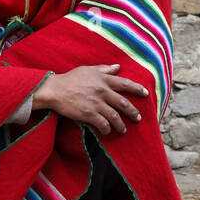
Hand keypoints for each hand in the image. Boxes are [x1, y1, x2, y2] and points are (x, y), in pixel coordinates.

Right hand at [32, 64, 147, 135]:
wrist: (54, 90)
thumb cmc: (70, 79)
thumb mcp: (88, 69)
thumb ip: (104, 69)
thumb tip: (118, 67)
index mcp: (103, 79)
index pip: (125, 84)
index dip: (137, 89)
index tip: (146, 94)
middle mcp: (102, 91)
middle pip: (123, 103)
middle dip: (133, 112)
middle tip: (138, 118)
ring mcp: (96, 103)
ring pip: (115, 116)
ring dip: (120, 125)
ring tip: (123, 130)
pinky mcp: (88, 114)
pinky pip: (103, 124)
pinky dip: (107, 129)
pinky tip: (107, 131)